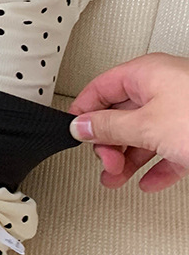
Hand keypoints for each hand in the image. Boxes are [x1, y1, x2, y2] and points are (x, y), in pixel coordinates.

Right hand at [69, 53, 188, 191]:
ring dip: (128, 159)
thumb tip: (83, 126)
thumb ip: (109, 127)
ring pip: (144, 133)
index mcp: (146, 73)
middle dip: (109, 143)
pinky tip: (149, 180)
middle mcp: (163, 87)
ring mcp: (182, 110)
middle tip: (106, 163)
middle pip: (121, 113)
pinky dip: (156, 166)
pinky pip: (168, 148)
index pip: (100, 88)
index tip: (75, 133)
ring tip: (118, 179)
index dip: (84, 113)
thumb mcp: (147, 126)